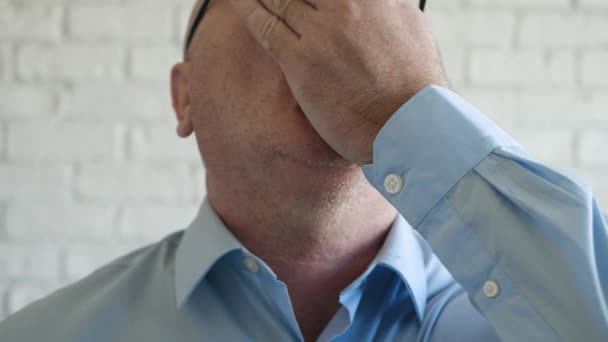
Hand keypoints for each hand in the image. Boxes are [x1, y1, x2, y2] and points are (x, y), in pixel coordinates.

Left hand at [229, 0, 447, 164]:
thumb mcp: (407, 22)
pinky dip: (246, 8)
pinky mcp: (302, 61)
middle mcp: (348, 3)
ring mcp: (323, 30)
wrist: (412, 126)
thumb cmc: (413, 80)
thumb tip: (371, 0)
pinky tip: (237, 1)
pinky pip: (265, 25)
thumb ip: (380, 2)